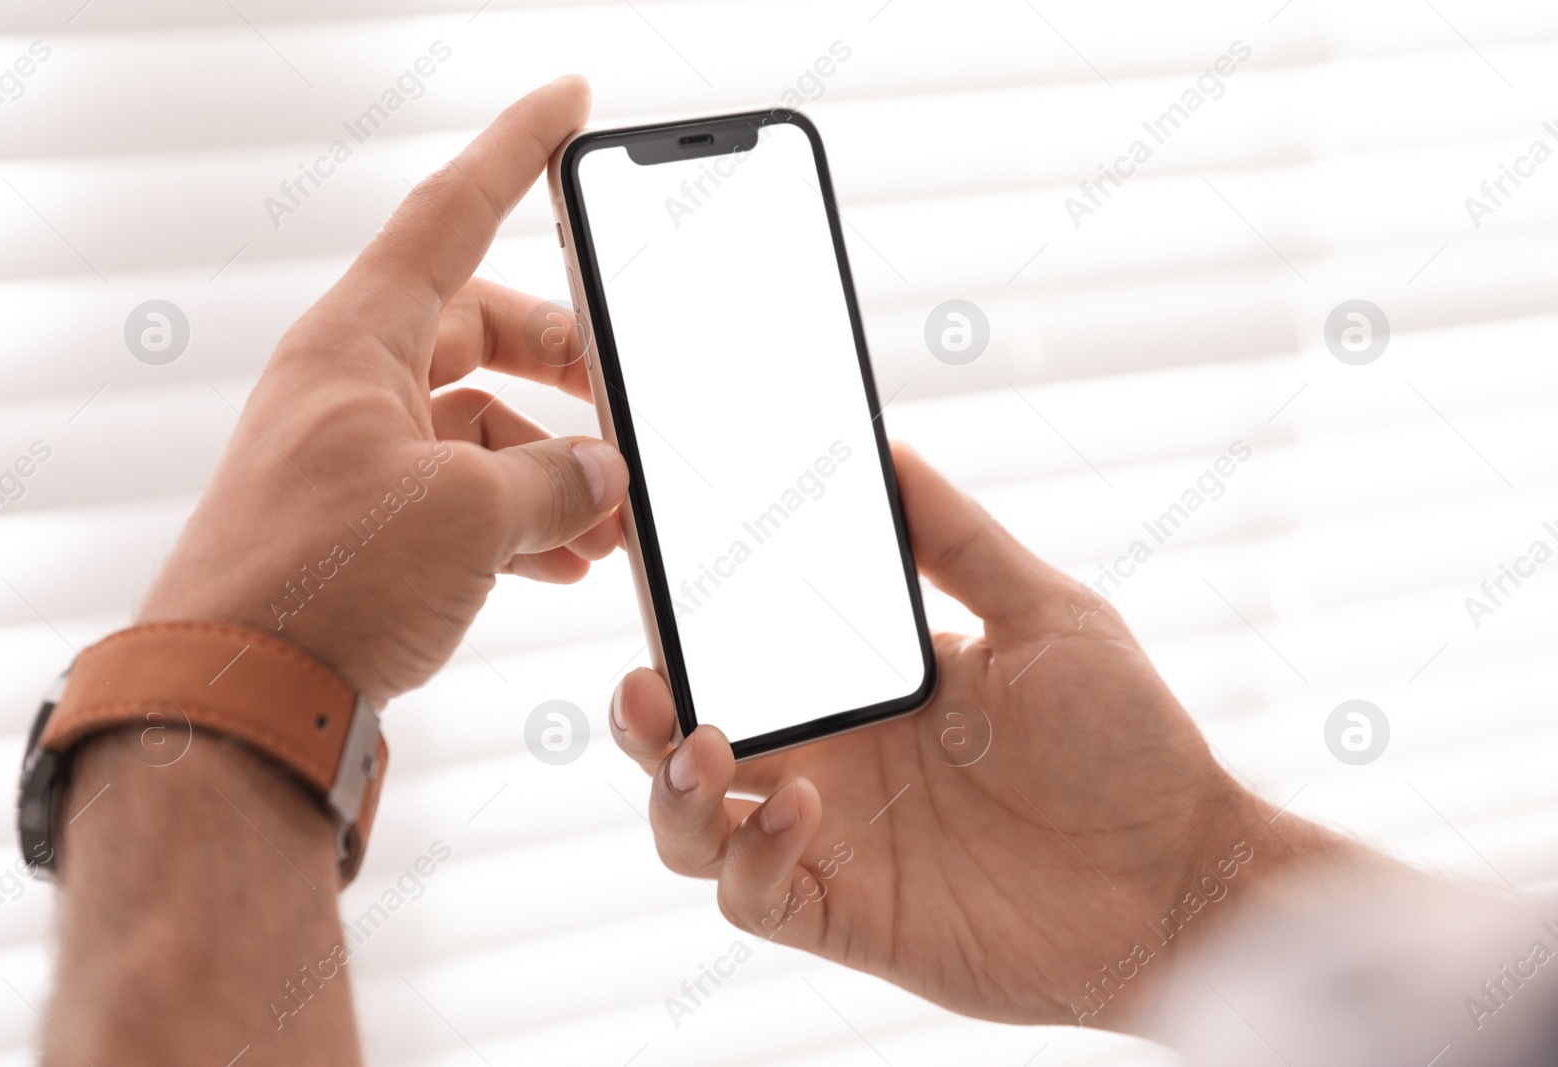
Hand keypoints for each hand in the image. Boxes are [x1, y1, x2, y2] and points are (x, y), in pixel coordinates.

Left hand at [138, 76, 624, 700]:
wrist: (240, 703)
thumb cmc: (319, 587)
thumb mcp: (468, 516)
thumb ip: (556, 481)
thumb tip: (602, 476)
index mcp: (358, 343)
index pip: (451, 215)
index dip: (517, 152)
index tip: (566, 104)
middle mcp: (351, 389)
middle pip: (482, 332)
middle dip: (568, 365)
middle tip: (631, 392)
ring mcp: (357, 460)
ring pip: (479, 427)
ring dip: (554, 465)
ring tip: (614, 512)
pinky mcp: (367, 530)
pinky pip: (463, 497)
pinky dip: (521, 519)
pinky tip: (570, 558)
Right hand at [612, 443, 1348, 1027]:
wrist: (1180, 873)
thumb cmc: (1125, 741)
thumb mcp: (1044, 615)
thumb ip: (958, 539)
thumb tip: (888, 450)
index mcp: (858, 686)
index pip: (737, 653)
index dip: (680, 627)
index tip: (650, 577)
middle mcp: (829, 759)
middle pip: (684, 740)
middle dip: (641, 715)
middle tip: (643, 684)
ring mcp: (830, 842)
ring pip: (691, 827)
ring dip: (672, 790)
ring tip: (710, 748)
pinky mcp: (846, 917)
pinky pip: (753, 895)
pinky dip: (754, 854)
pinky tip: (804, 809)